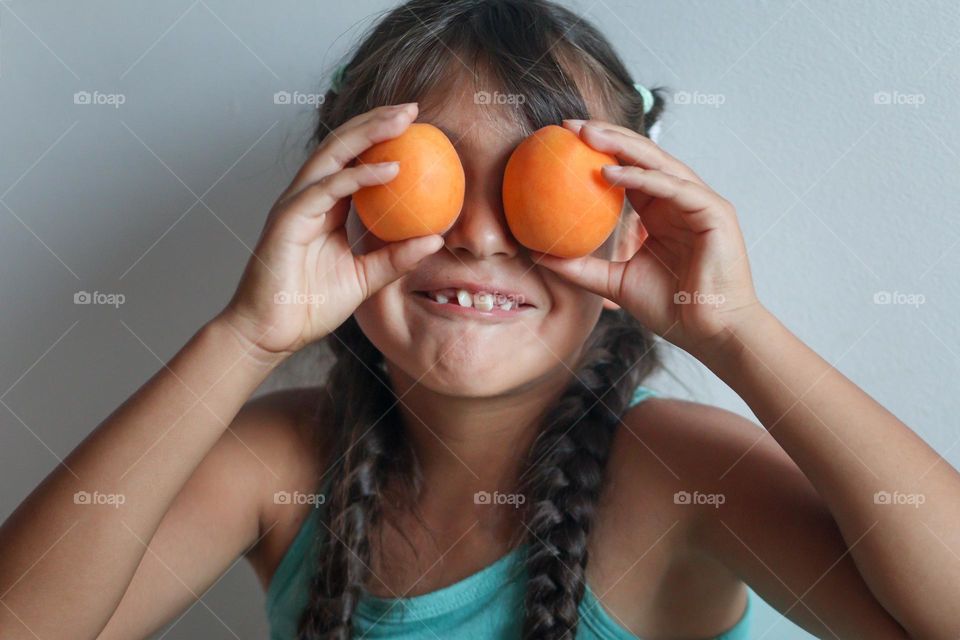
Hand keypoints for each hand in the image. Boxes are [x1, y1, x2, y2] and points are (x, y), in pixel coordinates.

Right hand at [216, 103, 442, 361]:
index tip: (417, 127)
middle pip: (343, 146)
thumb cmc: (309, 306)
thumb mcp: (365, 279)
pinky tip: (390, 170)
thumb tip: (436, 239)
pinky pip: (327, 188)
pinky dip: (358, 176)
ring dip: (368, 133)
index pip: (354, 161)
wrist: (271, 333)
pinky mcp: (289, 219)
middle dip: (377, 121)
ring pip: (333, 155)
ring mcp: (296, 204)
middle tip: (413, 108)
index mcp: (325, 207)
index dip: (380, 139)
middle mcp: (309, 197)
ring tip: (403, 120)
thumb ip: (396, 258)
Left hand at [533, 119, 764, 360]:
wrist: (711, 334)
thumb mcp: (615, 283)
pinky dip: (641, 179)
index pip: (628, 171)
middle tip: (569, 125)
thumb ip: (581, 267)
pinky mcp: (713, 212)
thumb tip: (539, 255)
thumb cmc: (672, 309)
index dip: (598, 152)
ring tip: (587, 135)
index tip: (561, 142)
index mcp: (661, 212)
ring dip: (621, 146)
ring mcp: (699, 203)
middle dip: (606, 136)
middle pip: (641, 157)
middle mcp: (680, 200)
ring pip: (657, 163)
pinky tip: (609, 173)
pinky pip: (672, 188)